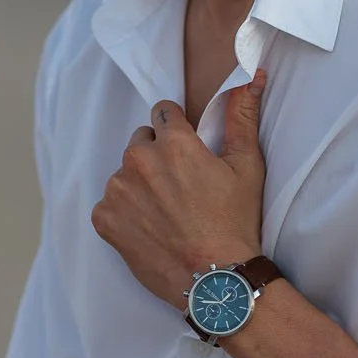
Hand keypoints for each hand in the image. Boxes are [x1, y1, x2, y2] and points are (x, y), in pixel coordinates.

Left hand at [92, 69, 266, 308]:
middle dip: (156, 158)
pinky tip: (149, 230)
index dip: (177, 132)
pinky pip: (109, 204)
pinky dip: (124, 214)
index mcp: (173, 142)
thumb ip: (242, 117)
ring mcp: (118, 190)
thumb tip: (253, 76)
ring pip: (125, 174)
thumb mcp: (247, 167)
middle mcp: (139, 160)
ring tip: (166, 214)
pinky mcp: (105, 218)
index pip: (163, 113)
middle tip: (180, 190)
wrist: (216, 280)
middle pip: (141, 142)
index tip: (187, 156)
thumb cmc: (236, 224)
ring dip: (139, 186)